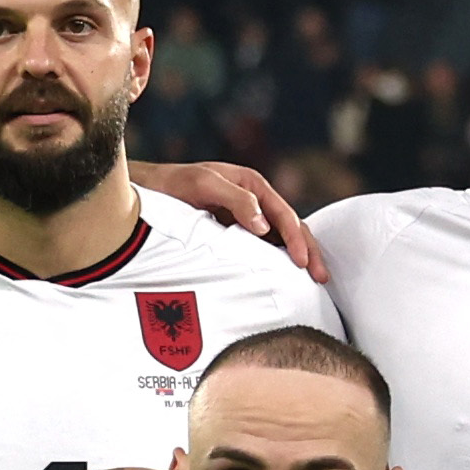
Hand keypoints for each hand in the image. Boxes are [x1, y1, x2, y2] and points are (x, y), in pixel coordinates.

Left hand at [137, 160, 331, 279]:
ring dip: (297, 259)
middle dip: (309, 251)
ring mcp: (247, 219)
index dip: (297, 238)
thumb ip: (236, 200)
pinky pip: (263, 249)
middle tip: (321, 278)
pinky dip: (277, 263)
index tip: (302, 262)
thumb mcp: (203, 185)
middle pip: (291, 227)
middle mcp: (255, 201)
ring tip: (313, 285)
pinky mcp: (236, 235)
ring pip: (281, 240)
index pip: (284, 214)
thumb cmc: (173, 184)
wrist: (147, 192)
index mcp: (253, 185)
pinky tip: (285, 281)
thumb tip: (264, 226)